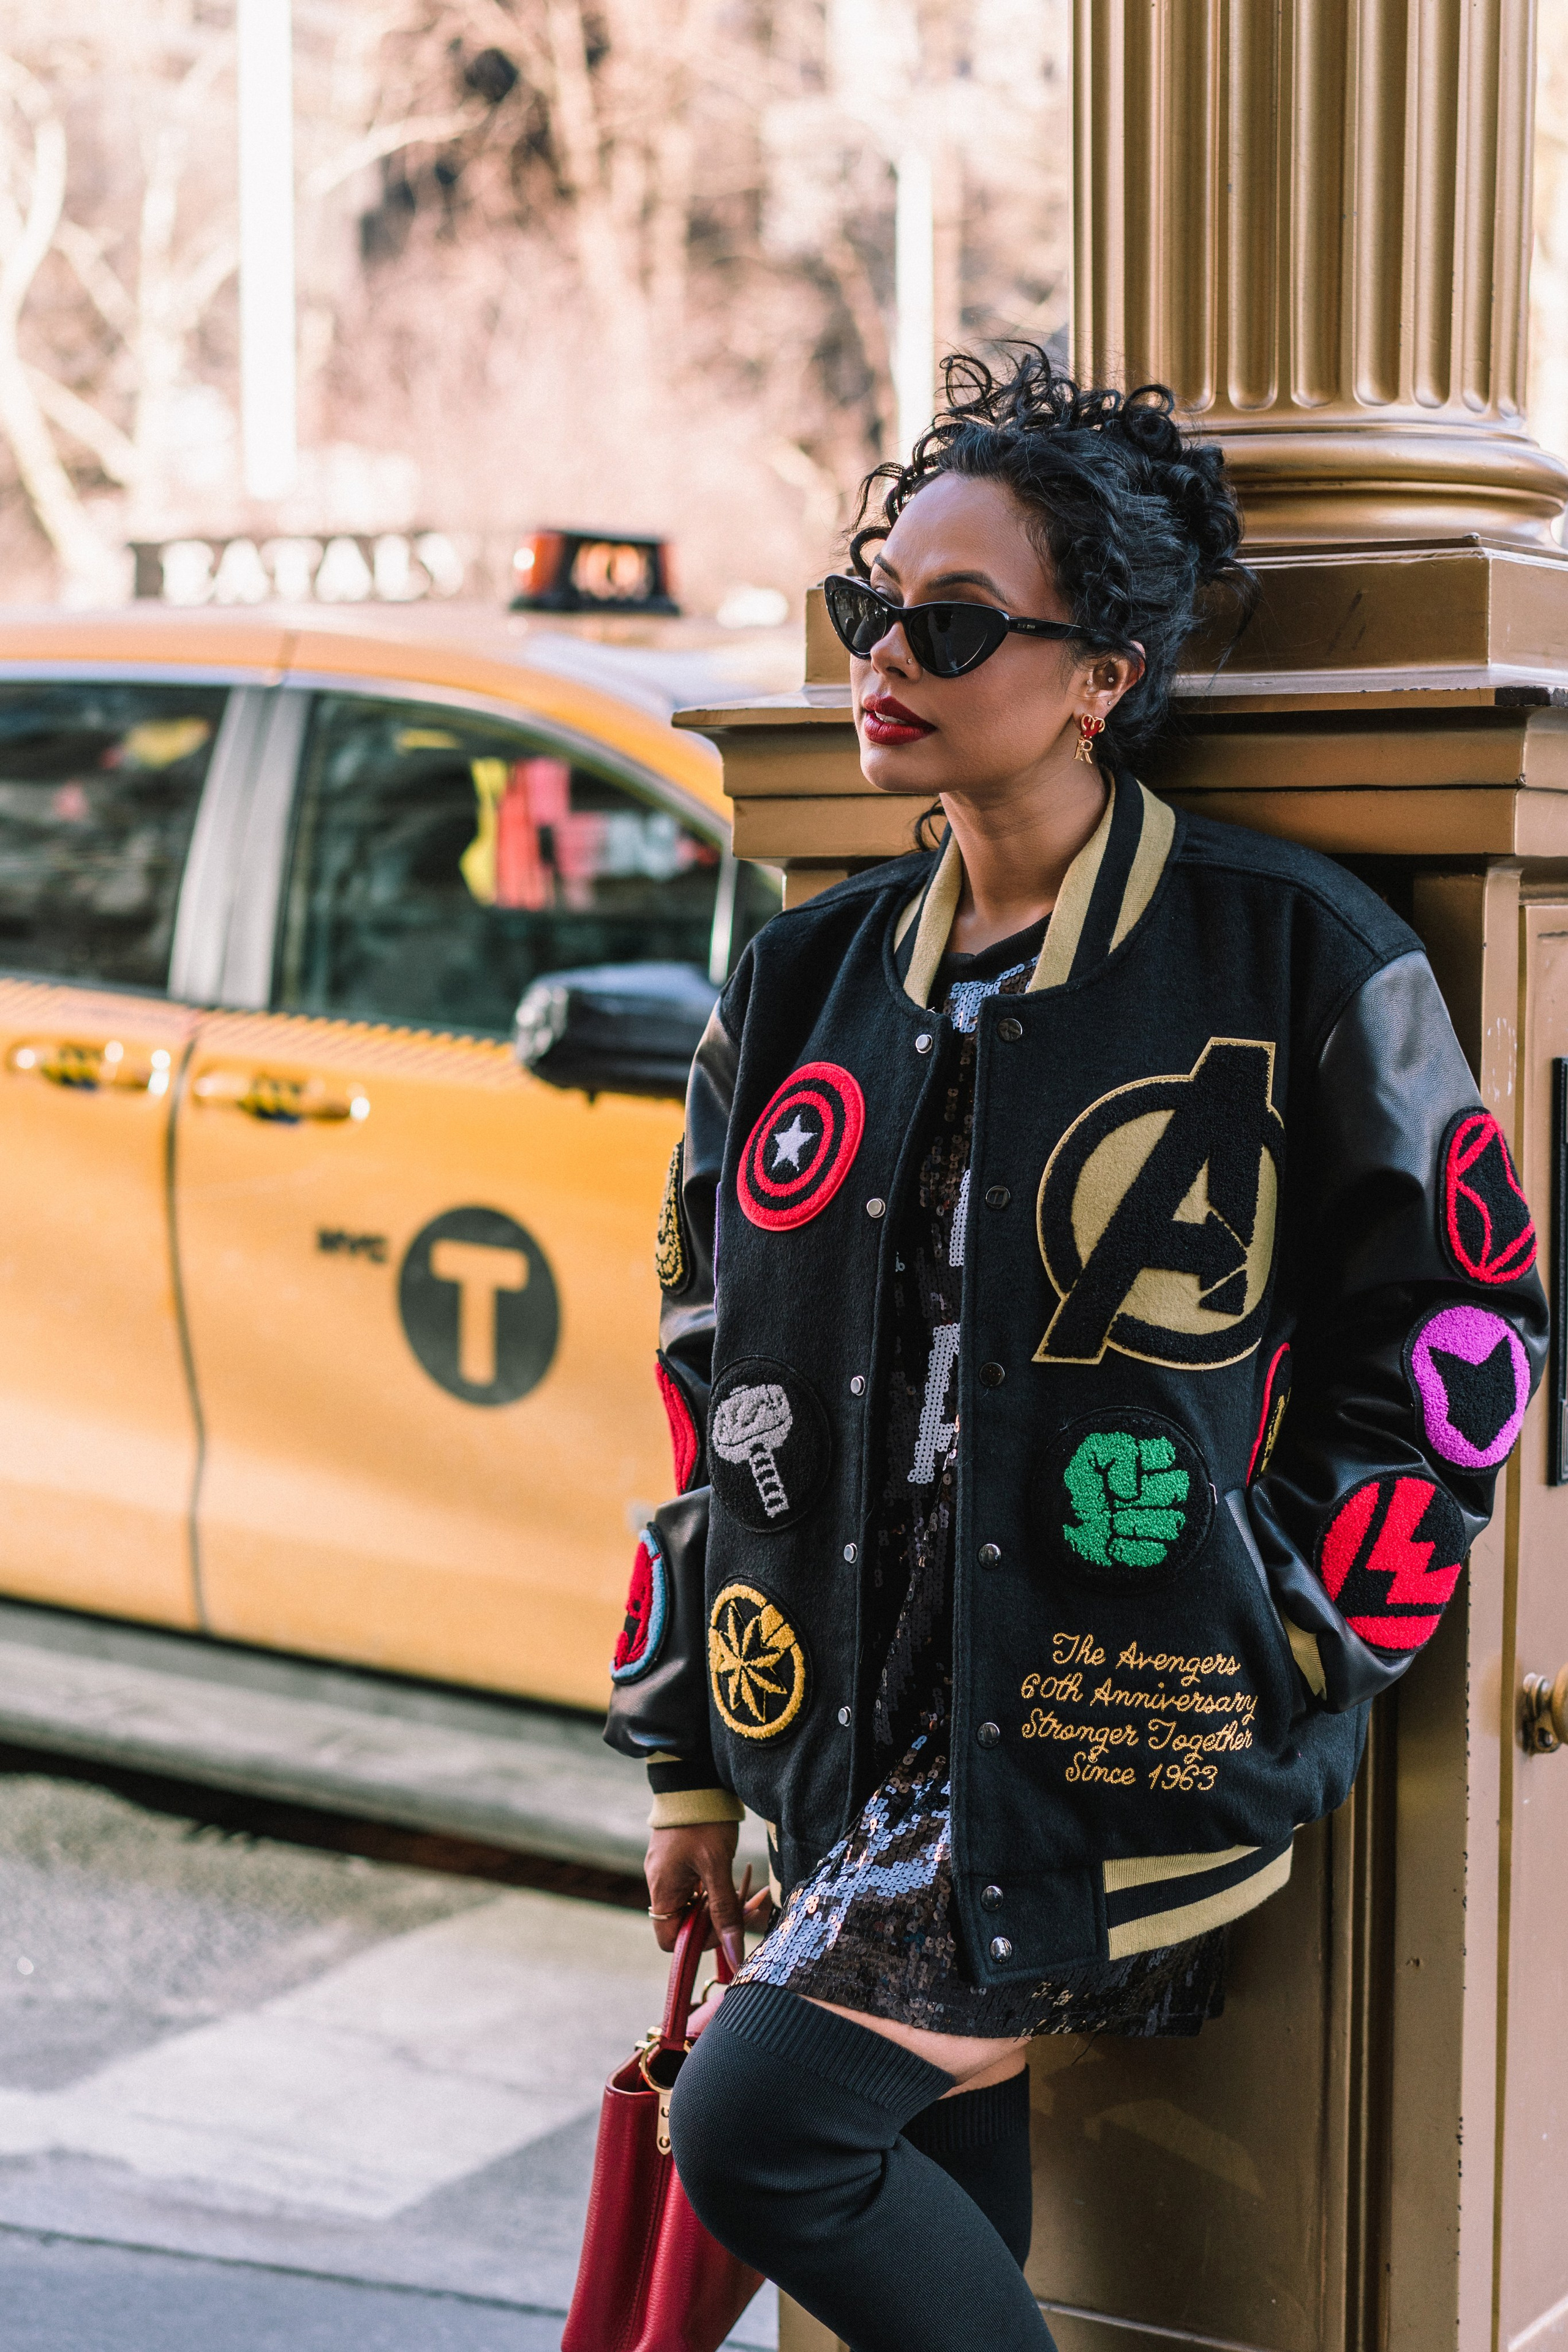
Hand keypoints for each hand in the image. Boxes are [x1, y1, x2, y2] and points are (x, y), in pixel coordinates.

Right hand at [646, 1822, 770, 1970]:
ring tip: (748, 1890)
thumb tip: (734, 1952)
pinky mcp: (680, 1860)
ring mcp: (669, 1872)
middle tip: (748, 1906)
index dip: (699, 1942)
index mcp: (663, 1891)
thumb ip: (724, 1911)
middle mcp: (660, 1885)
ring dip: (723, 1903)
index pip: (671, 1941)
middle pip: (687, 1924)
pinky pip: (698, 1887)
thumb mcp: (717, 1867)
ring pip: (697, 1905)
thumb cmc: (703, 1821)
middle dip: (720, 1920)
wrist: (694, 1778)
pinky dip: (717, 1888)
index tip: (726, 1927)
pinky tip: (735, 1875)